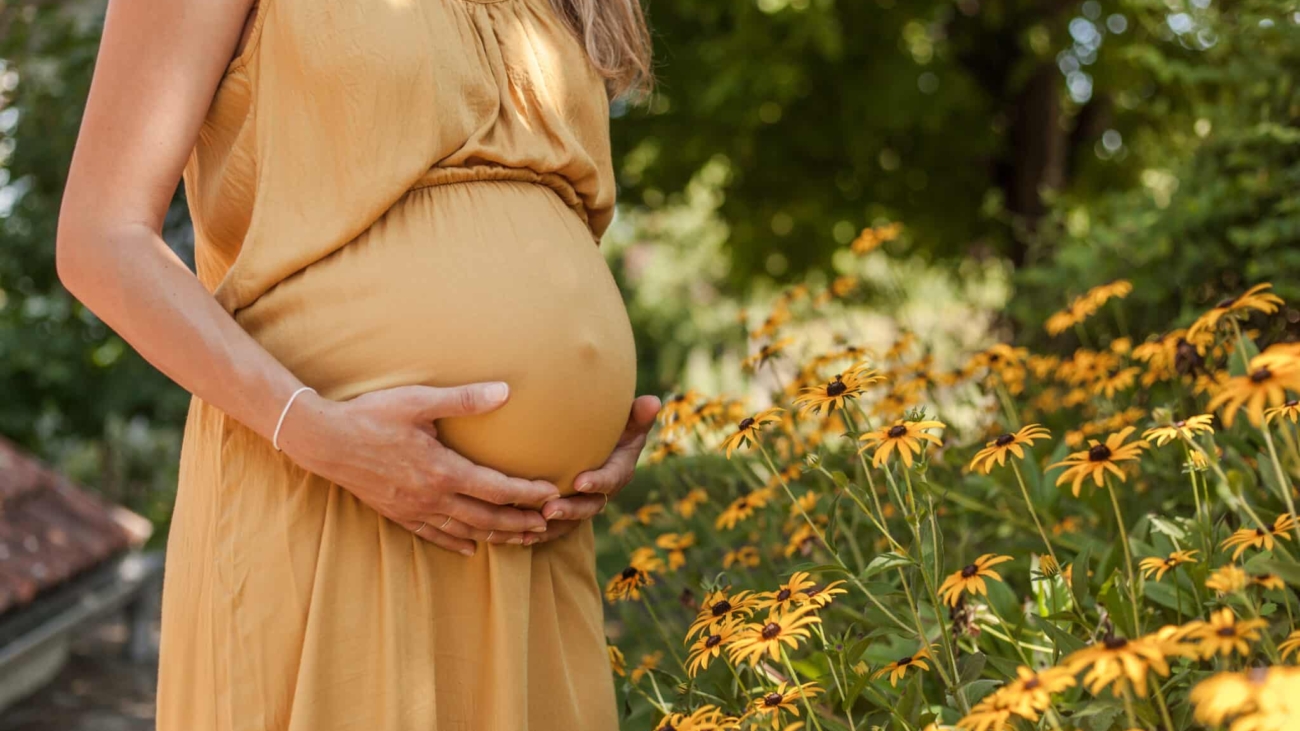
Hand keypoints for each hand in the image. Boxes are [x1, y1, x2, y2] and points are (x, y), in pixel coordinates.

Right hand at [276, 381, 560, 556]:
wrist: (323, 440)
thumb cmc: (372, 415)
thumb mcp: (419, 401)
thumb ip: (464, 400)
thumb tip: (505, 391)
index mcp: (443, 471)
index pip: (497, 489)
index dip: (528, 494)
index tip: (552, 495)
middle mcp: (432, 497)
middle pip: (487, 518)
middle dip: (520, 522)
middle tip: (548, 525)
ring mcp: (414, 509)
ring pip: (464, 531)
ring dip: (496, 536)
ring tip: (521, 539)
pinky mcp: (397, 513)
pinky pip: (434, 534)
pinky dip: (457, 543)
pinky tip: (471, 548)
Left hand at [528, 395, 661, 545]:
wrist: (599, 443)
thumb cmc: (615, 428)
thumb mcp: (629, 421)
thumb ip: (638, 415)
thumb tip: (652, 401)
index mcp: (618, 471)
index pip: (611, 479)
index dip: (598, 482)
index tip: (580, 482)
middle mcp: (602, 493)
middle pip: (589, 507)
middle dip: (570, 510)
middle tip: (549, 509)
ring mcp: (583, 504)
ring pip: (570, 522)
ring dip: (551, 527)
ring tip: (530, 528)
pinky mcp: (566, 512)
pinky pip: (554, 528)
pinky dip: (538, 535)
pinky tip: (520, 537)